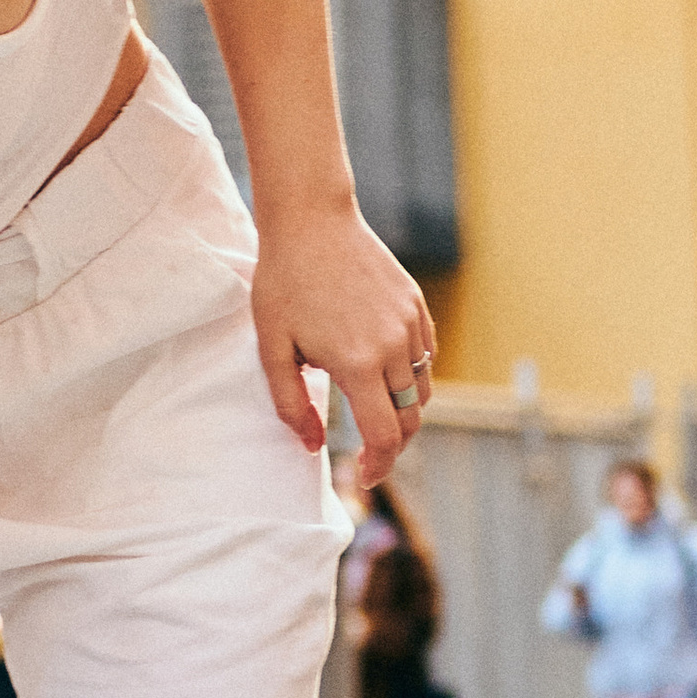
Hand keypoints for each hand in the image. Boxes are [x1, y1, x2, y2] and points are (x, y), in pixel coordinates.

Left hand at [250, 200, 436, 473]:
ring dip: (403, 408)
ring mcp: (410, 324)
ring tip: (372, 409)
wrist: (311, 220)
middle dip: (392, 444)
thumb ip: (291, 404)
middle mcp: (393, 347)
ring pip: (421, 387)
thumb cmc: (283, 283)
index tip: (362, 477)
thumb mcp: (272, 348)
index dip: (378, 466)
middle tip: (367, 454)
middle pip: (411, 418)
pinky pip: (424, 355)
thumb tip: (313, 446)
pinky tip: (381, 369)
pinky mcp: (416, 305)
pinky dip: (410, 373)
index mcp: (357, 364)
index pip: (385, 436)